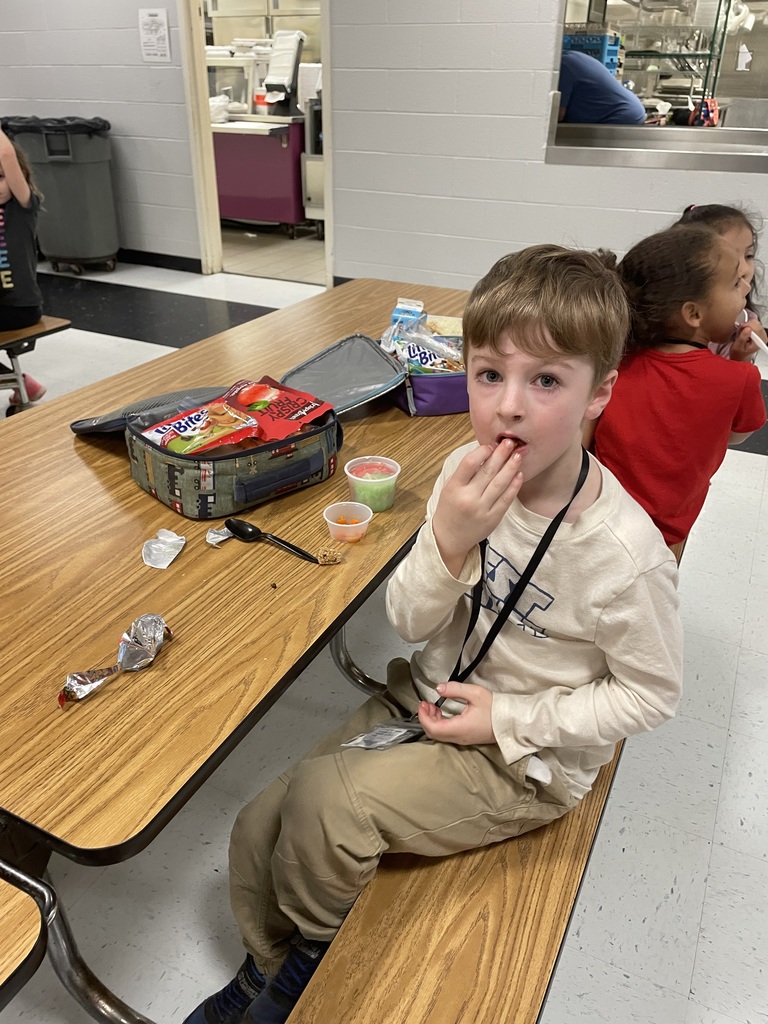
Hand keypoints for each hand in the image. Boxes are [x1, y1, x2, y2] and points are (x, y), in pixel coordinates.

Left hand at [417, 681, 494, 745]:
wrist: (511, 722)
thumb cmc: (495, 708)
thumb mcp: (475, 694)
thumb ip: (455, 690)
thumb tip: (439, 688)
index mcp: (459, 728)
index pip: (433, 728)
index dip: (423, 717)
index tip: (422, 703)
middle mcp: (458, 737)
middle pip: (433, 733)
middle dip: (425, 718)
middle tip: (425, 704)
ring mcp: (462, 740)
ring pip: (440, 735)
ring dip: (432, 721)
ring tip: (433, 706)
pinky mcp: (466, 738)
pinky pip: (447, 734)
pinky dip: (440, 724)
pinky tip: (442, 713)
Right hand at [431, 440, 523, 574]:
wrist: (449, 538)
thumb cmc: (449, 509)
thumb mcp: (449, 488)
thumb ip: (465, 473)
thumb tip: (485, 453)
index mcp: (454, 487)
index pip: (469, 463)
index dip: (482, 452)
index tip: (490, 446)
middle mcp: (468, 498)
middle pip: (488, 472)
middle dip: (501, 455)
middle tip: (510, 442)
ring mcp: (482, 509)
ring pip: (500, 484)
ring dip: (511, 467)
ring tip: (518, 455)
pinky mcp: (493, 518)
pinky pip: (506, 499)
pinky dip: (514, 486)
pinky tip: (519, 475)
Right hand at [731, 319, 766, 360]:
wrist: (740, 355)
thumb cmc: (739, 353)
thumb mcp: (737, 347)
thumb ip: (742, 338)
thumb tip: (748, 328)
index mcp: (759, 342)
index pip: (757, 329)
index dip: (748, 325)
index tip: (741, 327)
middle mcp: (763, 337)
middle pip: (757, 324)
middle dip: (747, 325)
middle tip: (740, 330)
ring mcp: (762, 334)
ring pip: (756, 323)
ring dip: (747, 325)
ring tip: (742, 332)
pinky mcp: (759, 332)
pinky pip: (755, 324)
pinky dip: (748, 325)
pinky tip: (744, 331)